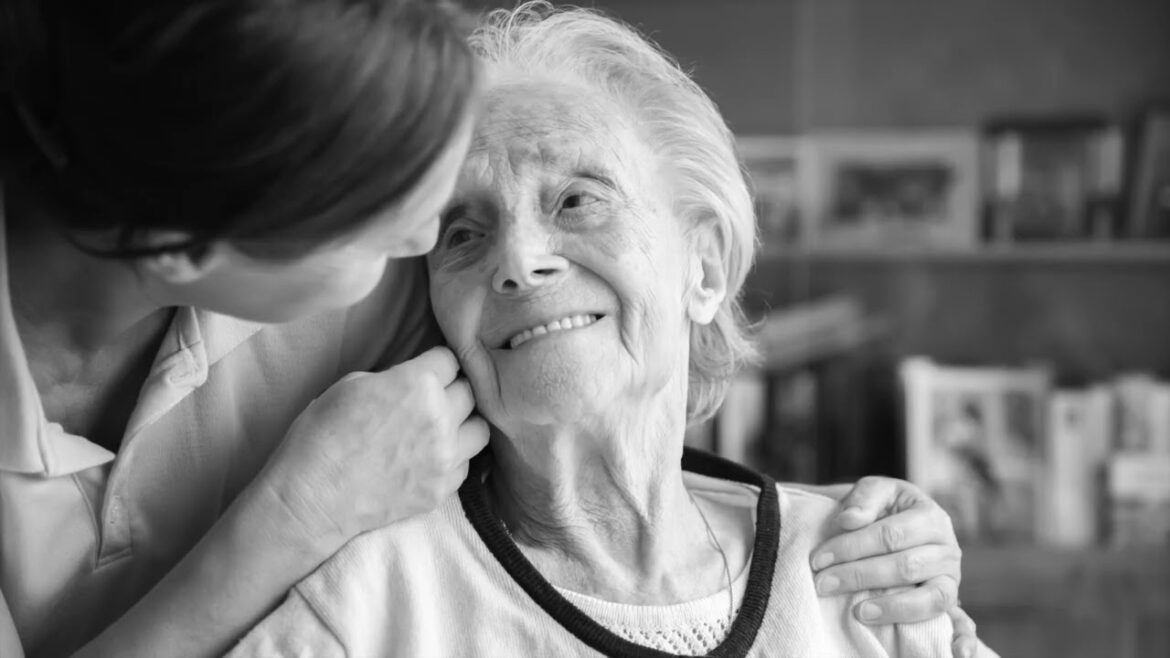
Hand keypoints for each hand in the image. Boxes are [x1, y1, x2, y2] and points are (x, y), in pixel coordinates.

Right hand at [257, 346, 489, 550]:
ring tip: (442, 428)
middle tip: (432, 398)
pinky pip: (466, 465)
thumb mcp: (352, 384)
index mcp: (419, 383)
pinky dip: (454, 458)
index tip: (429, 369)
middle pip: (470, 391)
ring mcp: (446, 457)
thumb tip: (412, 379)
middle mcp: (441, 417)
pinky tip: (431, 458)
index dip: (437, 363)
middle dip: (453, 390)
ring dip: (464, 424)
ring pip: (480, 429)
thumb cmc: (322, 434)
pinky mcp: (442, 488)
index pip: (451, 359)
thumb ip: (394, 377)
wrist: (313, 496)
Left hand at [809, 476, 977, 657]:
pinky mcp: (949, 600)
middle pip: (903, 567)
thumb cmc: (884, 509)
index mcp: (930, 515)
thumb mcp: (876, 492)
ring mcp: (951, 577)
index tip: (818, 560)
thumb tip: (848, 520)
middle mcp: (947, 547)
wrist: (899, 522)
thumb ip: (864, 499)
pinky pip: (961, 623)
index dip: (851, 547)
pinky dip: (962, 639)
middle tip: (823, 584)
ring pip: (927, 598)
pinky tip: (956, 654)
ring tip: (858, 612)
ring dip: (892, 608)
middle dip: (859, 576)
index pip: (889, 535)